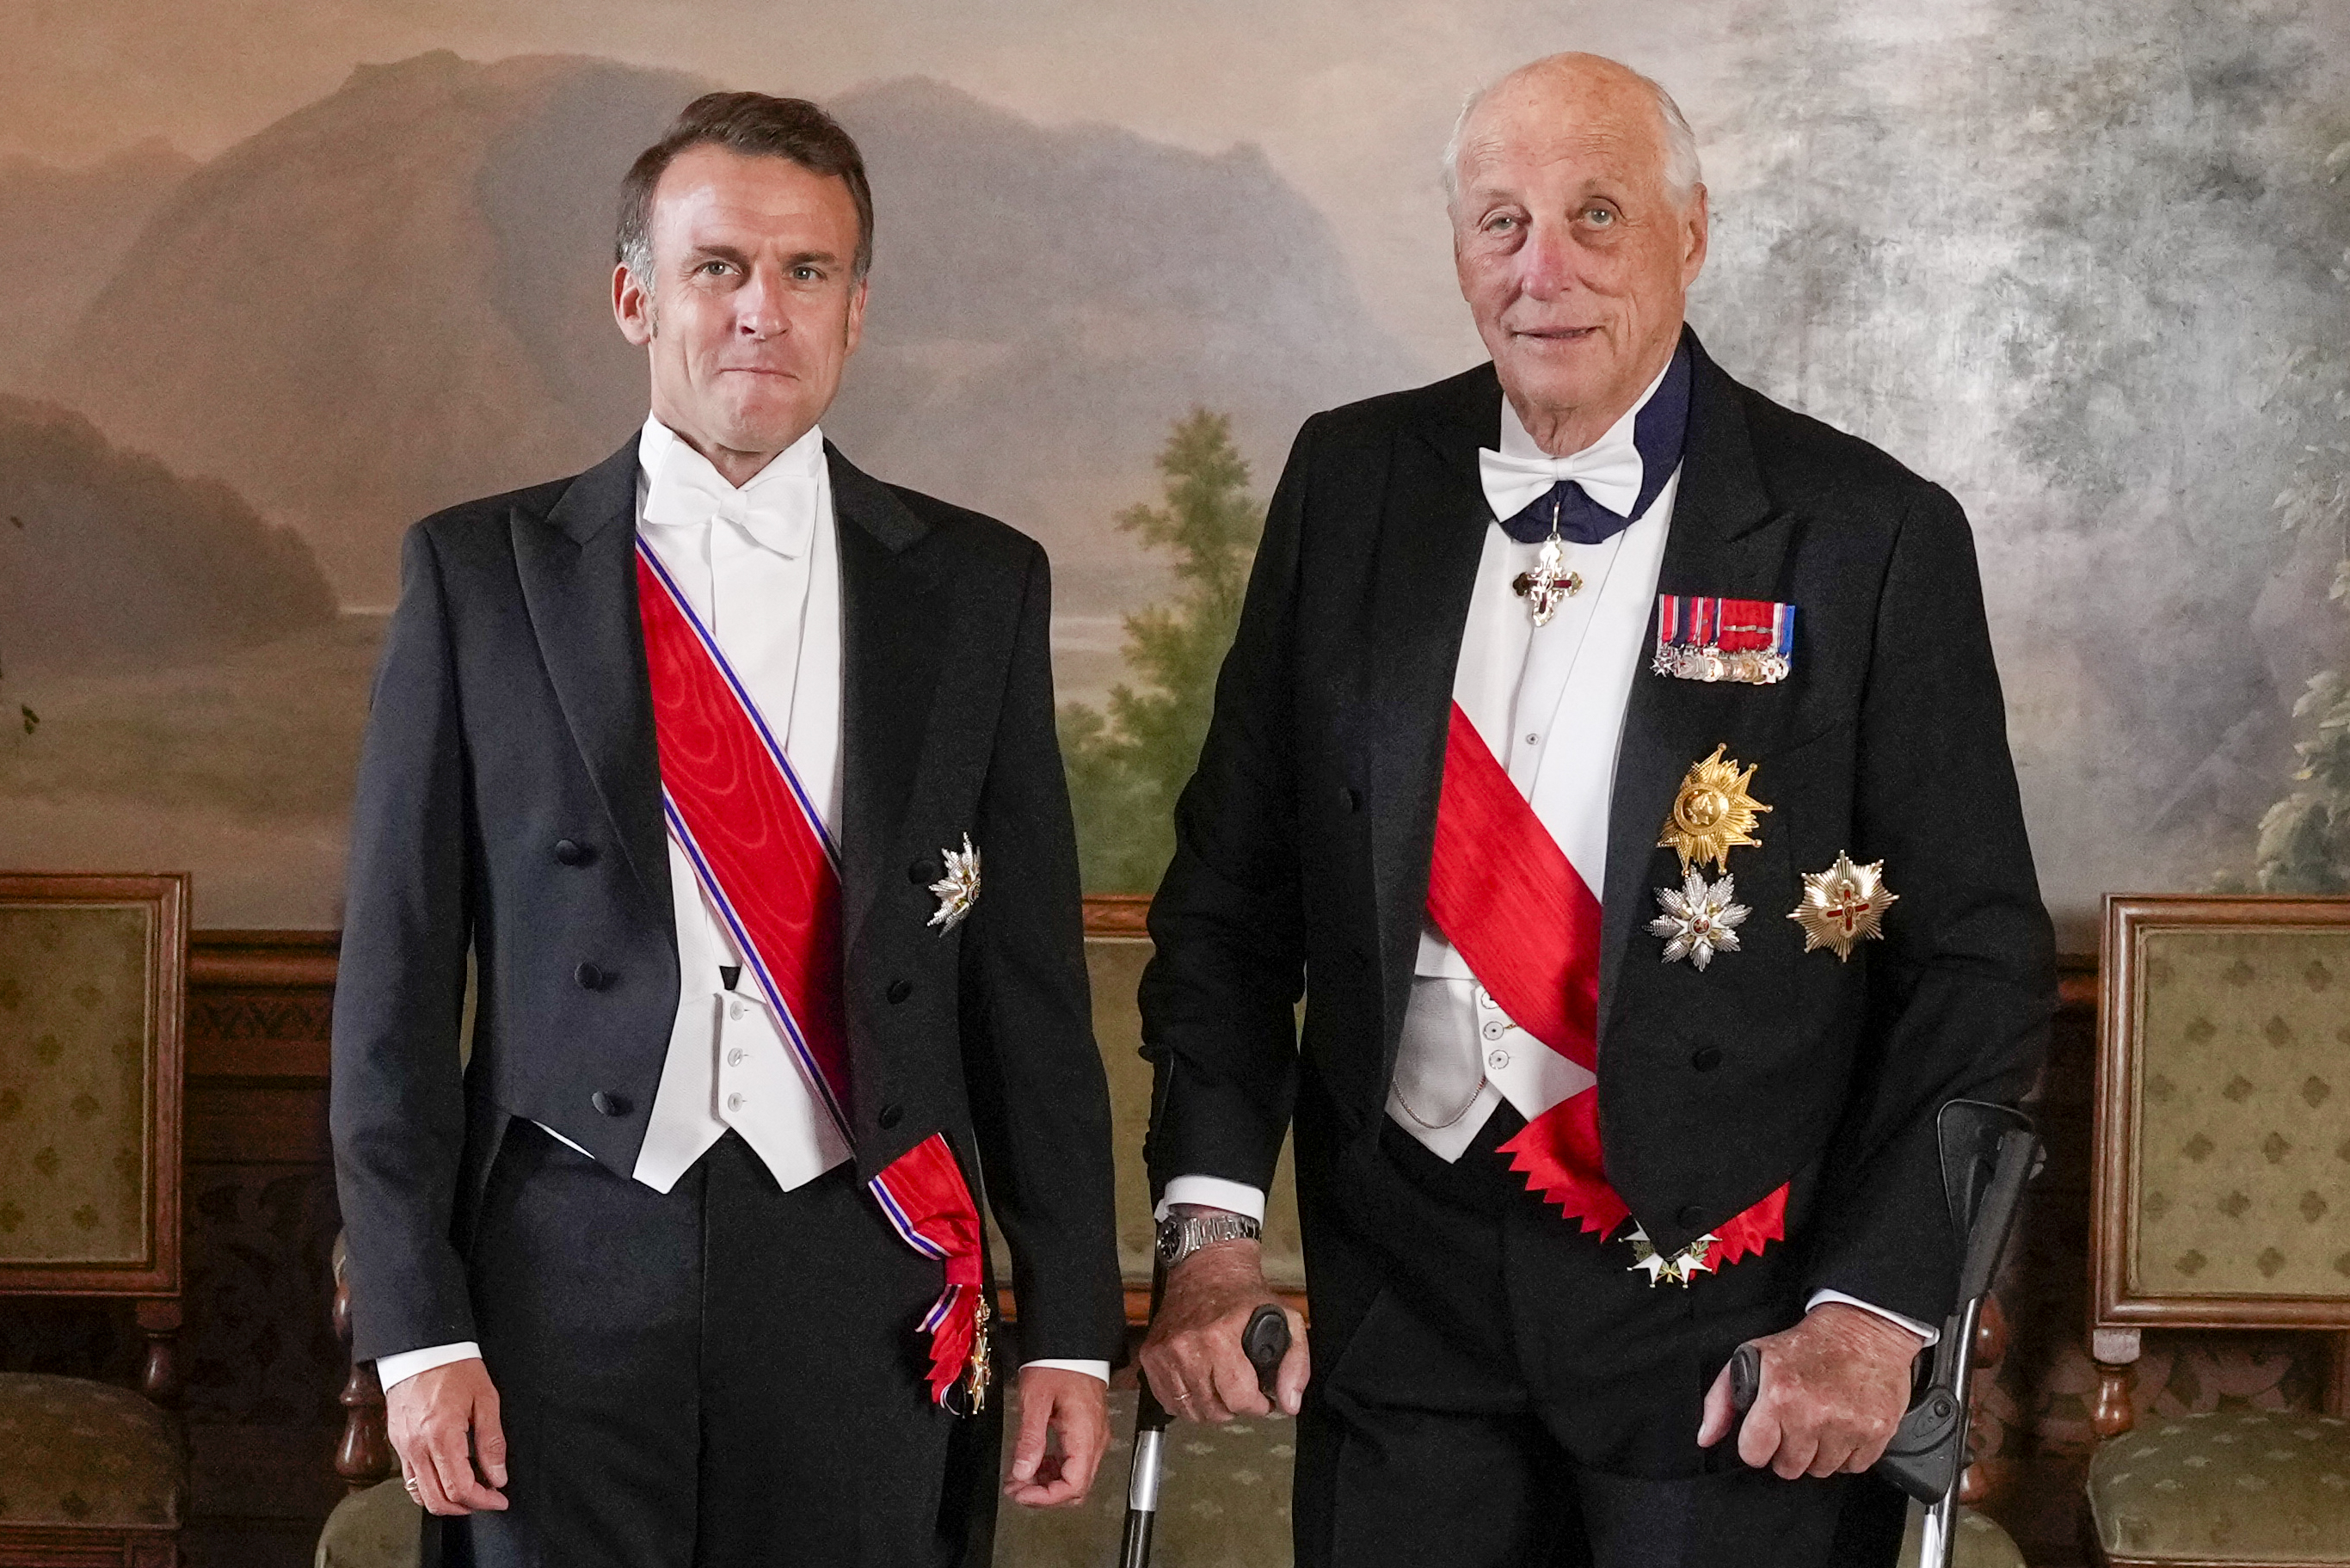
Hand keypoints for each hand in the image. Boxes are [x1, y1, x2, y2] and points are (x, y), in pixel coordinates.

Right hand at [384, 1357, 509, 1514]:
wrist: (421, 1349)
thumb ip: (492, 1442)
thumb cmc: (455, 1368)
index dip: (483, 1501)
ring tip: (471, 1492)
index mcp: (442, 1435)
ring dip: (447, 1502)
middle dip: (467, 1507)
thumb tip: (498, 1476)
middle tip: (488, 1498)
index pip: (460, 1488)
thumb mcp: (486, 1399)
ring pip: (420, 1495)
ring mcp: (403, 1447)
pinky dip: (429, 1489)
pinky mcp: (397, 1444)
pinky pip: (410, 1480)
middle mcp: (417, 1447)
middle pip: (438, 1500)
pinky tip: (448, 1478)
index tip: (500, 1499)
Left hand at [1004, 1366, 1109, 1507]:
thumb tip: (1021, 1473)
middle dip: (1044, 1494)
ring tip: (1018, 1476)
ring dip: (1047, 1483)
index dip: (1045, 1498)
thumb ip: (1030, 1439)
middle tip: (1015, 1487)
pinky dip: (1053, 1468)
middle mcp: (1095, 1441)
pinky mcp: (1087, 1431)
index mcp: (1084, 1436)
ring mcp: (1093, 1437)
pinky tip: (1033, 1461)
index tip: (1019, 1493)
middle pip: (1076, 1487)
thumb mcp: (1035, 1400)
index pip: (1073, 1485)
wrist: (1071, 1342)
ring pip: (1075, 1477)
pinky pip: (1074, 1461)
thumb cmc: (1055, 1364)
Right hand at [1137, 1228, 1307, 1421]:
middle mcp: (1186, 1346)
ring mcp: (1164, 1353)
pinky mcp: (1150, 1356)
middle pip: (1213, 1409)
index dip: (1257, 1406)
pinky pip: (1168, 1401)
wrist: (1205, 1268)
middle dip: (1235, 1407)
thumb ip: (1296, 1362)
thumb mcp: (1285, 1317)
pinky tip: (1201, 1386)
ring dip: (1211, 1408)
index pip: (1238, 1398)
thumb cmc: (1240, 1293)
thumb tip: (1289, 1401)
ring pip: (1190, 1410)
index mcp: (1219, 1336)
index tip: (1261, 1399)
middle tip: (1242, 1390)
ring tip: (1222, 1389)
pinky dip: (1187, 1402)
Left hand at [1697, 1302, 1923, 1478]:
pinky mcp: (1877, 1433)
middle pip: (1788, 1468)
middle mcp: (1814, 1413)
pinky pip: (1853, 1467)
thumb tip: (1706, 1437)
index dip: (1756, 1444)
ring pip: (1821, 1471)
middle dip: (1787, 1450)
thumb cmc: (1805, 1345)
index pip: (1754, 1453)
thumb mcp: (1752, 1358)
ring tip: (1821, 1422)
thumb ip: (1721, 1400)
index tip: (1765, 1431)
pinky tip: (1843, 1426)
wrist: (1862, 1331)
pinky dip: (1847, 1453)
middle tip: (1796, 1423)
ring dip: (1818, 1453)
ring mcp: (1848, 1425)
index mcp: (1780, 1394)